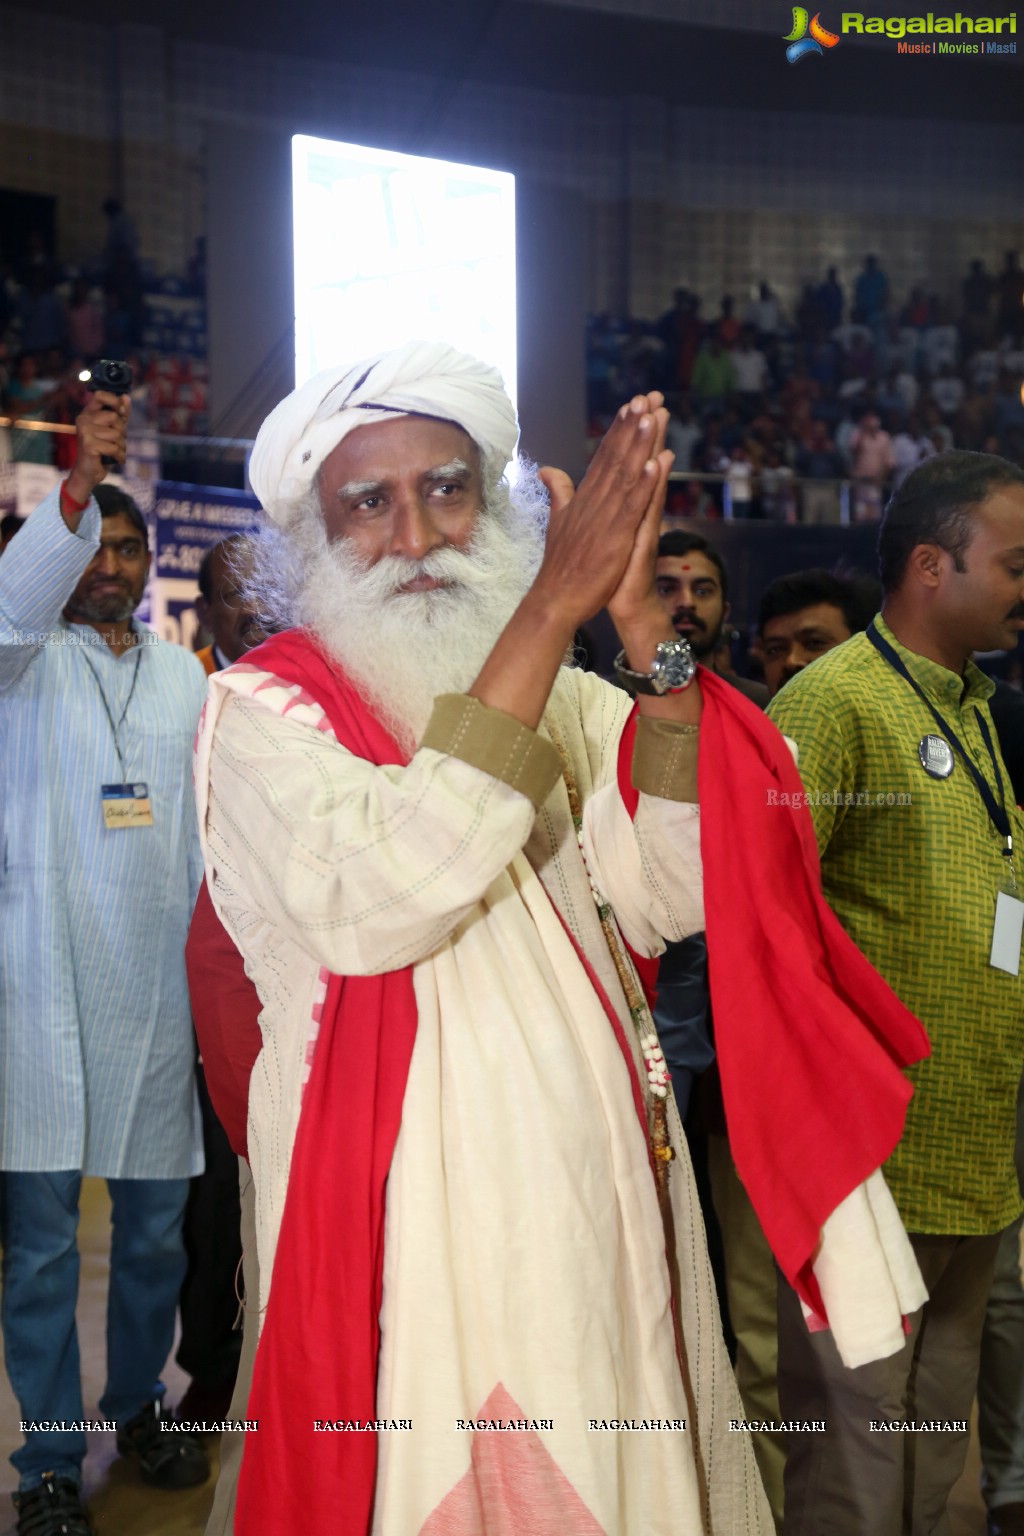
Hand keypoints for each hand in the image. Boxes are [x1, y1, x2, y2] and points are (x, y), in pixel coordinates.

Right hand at [65, 390, 130, 503]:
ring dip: (121, 446)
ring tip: (112, 452)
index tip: (120, 411)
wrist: (88, 473)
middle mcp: (83, 420)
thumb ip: (120, 414)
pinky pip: (114, 447)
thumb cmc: (101, 451)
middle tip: (114, 442)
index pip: (100, 395)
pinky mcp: (89, 445)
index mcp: (88, 413)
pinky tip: (113, 459)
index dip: (114, 401)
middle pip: (114, 417)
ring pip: (117, 434)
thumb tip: (126, 397)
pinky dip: (119, 455)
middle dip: (121, 432)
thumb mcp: (113, 431)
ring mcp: (84, 431)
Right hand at [529, 393, 666, 632]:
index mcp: (585, 499)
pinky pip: (633, 506)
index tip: (632, 406)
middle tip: (647, 396)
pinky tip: (657, 462)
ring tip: (652, 416)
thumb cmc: (561, 565)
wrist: (556, 598)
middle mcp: (595, 502)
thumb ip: (559, 493)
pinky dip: (645, 484)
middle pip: (616, 457)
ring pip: (626, 475)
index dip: (619, 431)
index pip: (604, 458)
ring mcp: (605, 518)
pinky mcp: (616, 537)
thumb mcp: (560, 521)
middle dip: (632, 426)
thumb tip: (547, 469)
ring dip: (640, 445)